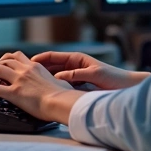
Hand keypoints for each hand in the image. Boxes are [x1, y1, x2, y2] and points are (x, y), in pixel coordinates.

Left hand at [0, 52, 83, 123]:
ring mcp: (19, 80)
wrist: (62, 102)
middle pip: (3, 60)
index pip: (16, 56)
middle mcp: (26, 70)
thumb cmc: (64, 96)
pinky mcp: (15, 93)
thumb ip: (54, 81)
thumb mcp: (60, 82)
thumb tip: (58, 85)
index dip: (6, 61)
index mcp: (36, 66)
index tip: (2, 69)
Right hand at [32, 51, 149, 90]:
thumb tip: (59, 76)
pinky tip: (46, 94)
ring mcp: (75, 76)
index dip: (40, 58)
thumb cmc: (113, 77)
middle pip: (51, 66)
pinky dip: (54, 88)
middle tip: (25, 75)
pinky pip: (62, 86)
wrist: (125, 87)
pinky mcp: (78, 86)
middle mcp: (74, 66)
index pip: (53, 56)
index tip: (29, 63)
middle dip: (38, 69)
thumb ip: (77, 74)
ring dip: (44, 79)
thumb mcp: (94, 74)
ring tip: (31, 84)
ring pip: (55, 77)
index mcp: (77, 59)